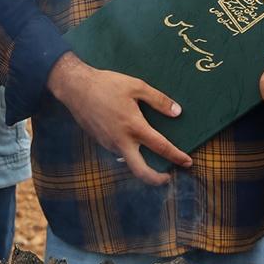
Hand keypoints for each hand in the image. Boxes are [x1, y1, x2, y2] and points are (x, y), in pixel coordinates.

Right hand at [46, 52, 190, 186]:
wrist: (75, 88)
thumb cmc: (107, 84)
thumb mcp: (136, 86)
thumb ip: (158, 100)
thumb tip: (177, 112)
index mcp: (134, 126)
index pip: (161, 147)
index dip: (177, 156)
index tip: (188, 162)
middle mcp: (121, 140)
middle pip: (141, 171)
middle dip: (156, 179)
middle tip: (168, 177)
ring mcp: (109, 143)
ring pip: (128, 161)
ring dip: (142, 163)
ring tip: (153, 156)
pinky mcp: (100, 141)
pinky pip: (118, 151)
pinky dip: (129, 152)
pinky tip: (133, 141)